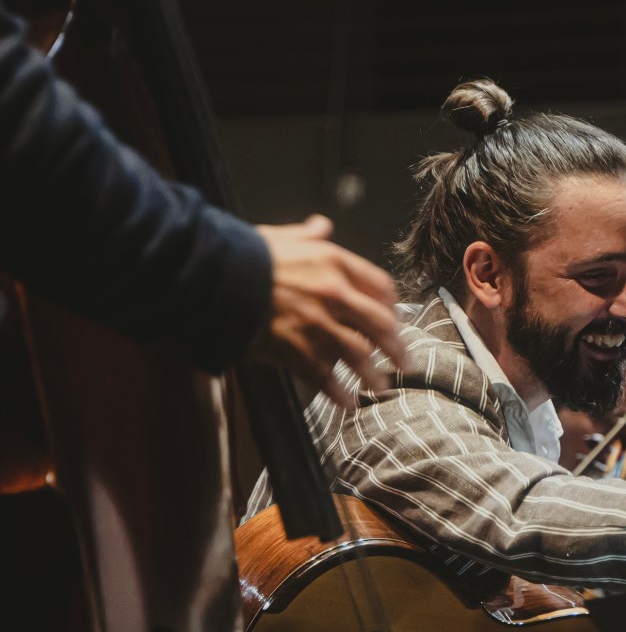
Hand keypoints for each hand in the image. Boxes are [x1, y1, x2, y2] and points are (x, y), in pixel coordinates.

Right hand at [251, 215, 406, 405]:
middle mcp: (332, 293)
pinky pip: (324, 376)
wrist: (213, 277)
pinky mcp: (296, 348)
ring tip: (381, 388)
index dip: (393, 307)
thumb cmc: (245, 255)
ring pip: (358, 354)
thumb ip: (307, 235)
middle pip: (380, 324)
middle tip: (407, 364)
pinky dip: (339, 393)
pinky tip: (349, 404)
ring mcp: (316, 323)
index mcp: (333, 262)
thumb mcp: (281, 236)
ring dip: (373, 376)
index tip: (397, 320)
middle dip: (397, 348)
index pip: (380, 286)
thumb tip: (321, 226)